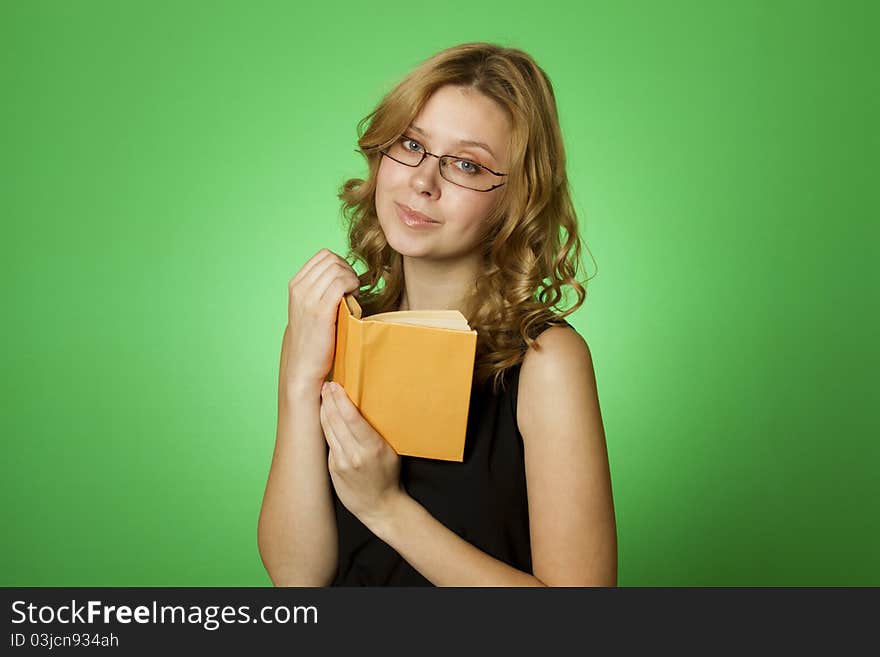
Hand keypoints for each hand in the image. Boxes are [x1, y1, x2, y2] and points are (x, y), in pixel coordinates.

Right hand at [283, 248, 361, 388]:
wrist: (304, 364)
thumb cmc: (314, 337)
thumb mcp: (310, 306)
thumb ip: (320, 288)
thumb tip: (344, 271)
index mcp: (296, 284)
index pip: (323, 255)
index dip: (341, 263)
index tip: (347, 280)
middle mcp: (299, 288)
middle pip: (331, 259)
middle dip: (348, 269)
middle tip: (353, 288)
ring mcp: (308, 299)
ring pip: (337, 269)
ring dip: (351, 278)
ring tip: (353, 294)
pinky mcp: (320, 311)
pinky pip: (340, 283)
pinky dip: (352, 285)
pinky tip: (354, 298)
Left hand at [319, 381, 403, 527]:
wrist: (380, 508)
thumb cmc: (388, 476)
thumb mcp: (390, 451)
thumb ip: (376, 432)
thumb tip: (365, 406)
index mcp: (373, 448)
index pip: (351, 417)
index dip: (340, 399)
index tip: (335, 384)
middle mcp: (354, 454)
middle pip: (336, 420)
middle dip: (329, 399)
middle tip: (326, 383)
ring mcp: (340, 462)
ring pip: (327, 429)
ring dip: (323, 409)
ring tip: (322, 394)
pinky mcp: (332, 468)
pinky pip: (327, 441)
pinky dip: (324, 425)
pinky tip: (323, 414)